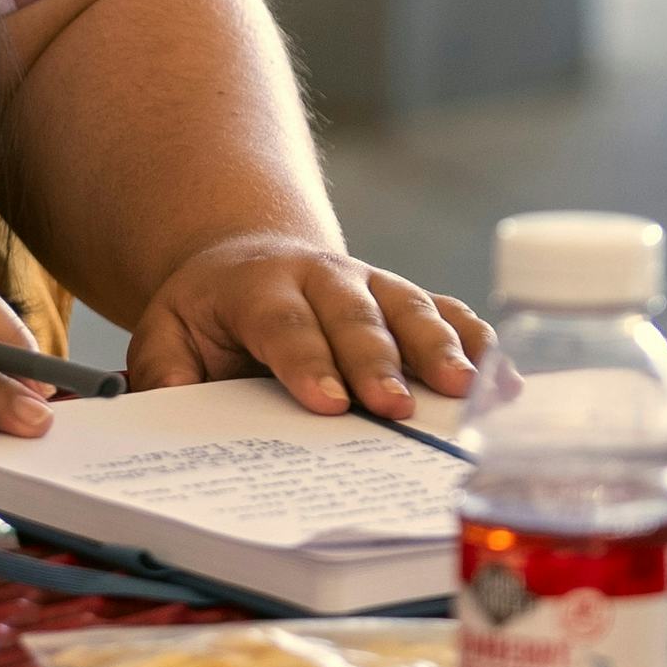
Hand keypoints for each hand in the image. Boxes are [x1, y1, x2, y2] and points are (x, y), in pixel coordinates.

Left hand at [125, 232, 487, 419]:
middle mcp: (323, 278)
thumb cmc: (210, 313)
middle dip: (376, 361)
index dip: (307, 362)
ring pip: (410, 308)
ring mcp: (372, 284)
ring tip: (464, 391)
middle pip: (355, 317)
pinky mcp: (407, 299)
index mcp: (260, 287)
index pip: (285, 326)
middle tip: (395, 407)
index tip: (327, 403)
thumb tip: (170, 401)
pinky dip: (477, 343)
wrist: (251, 259)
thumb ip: (164, 366)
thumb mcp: (168, 330)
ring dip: (440, 348)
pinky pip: (448, 314)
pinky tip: (503, 381)